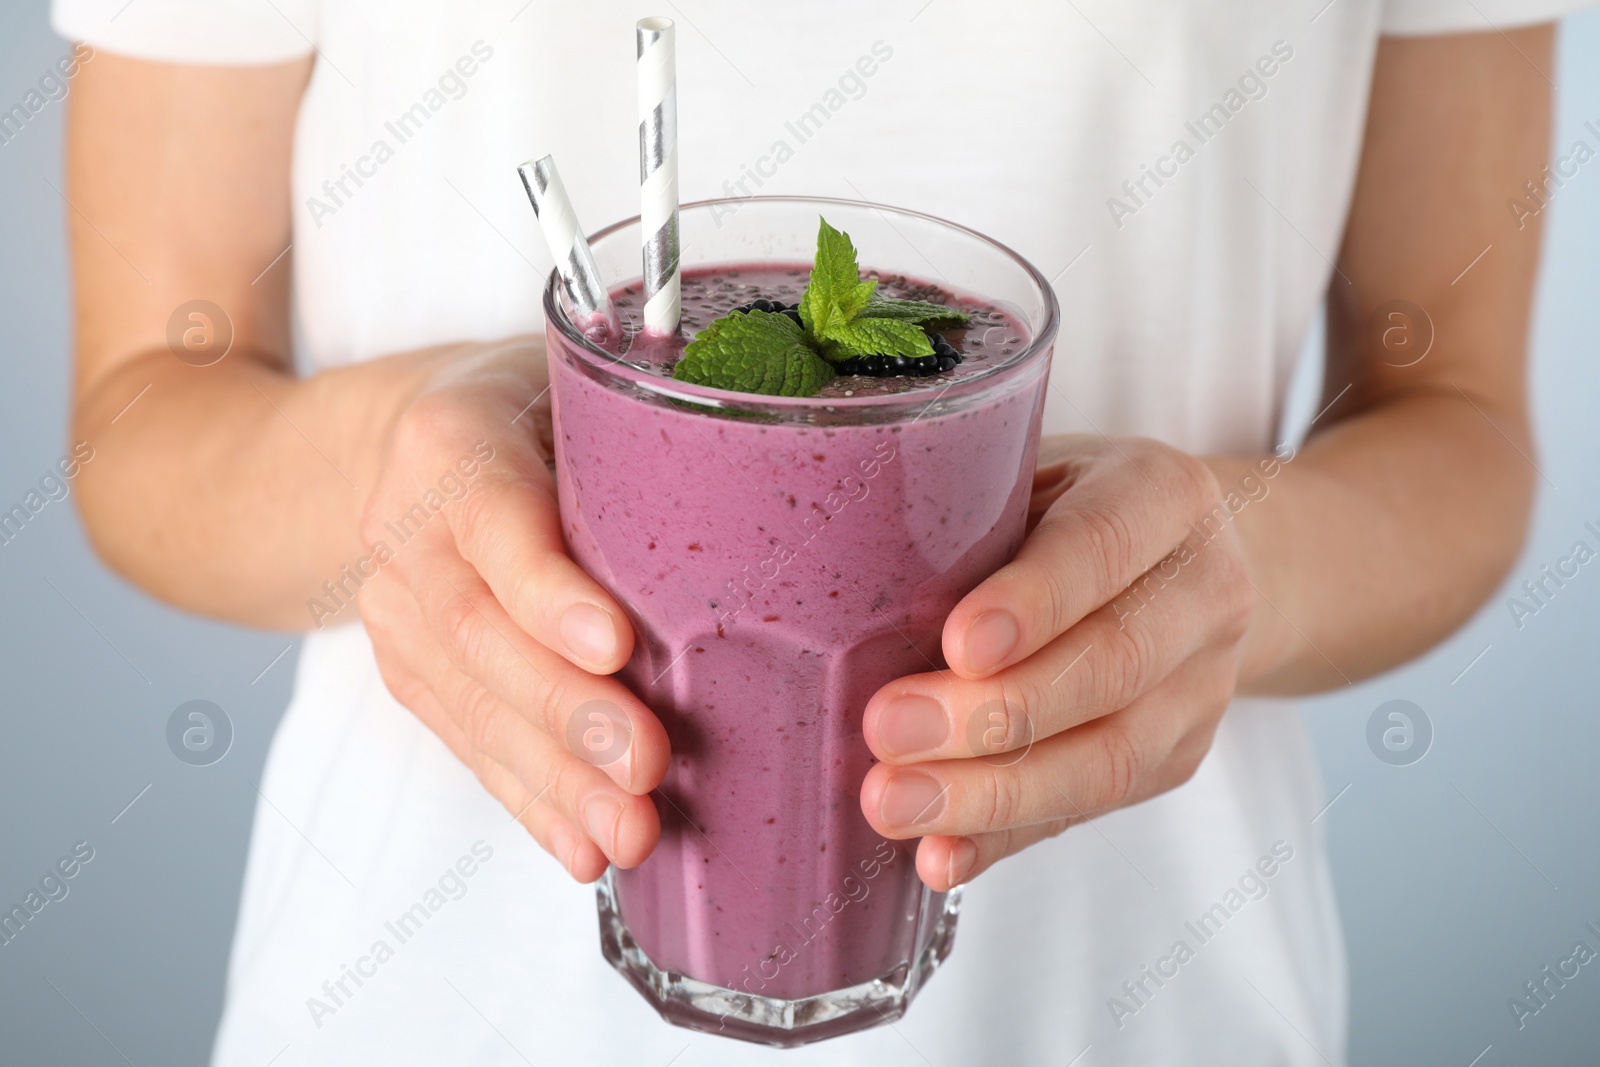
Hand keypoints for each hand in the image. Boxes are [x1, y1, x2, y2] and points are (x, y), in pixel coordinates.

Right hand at [357, 336, 668, 881]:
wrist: (418, 448)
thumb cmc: (536, 411)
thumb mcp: (582, 386)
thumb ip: (644, 424)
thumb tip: (791, 466)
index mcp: (452, 441)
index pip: (491, 518)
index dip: (547, 590)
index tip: (617, 647)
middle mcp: (408, 529)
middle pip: (478, 632)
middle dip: (567, 713)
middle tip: (647, 769)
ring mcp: (398, 610)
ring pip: (470, 704)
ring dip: (554, 780)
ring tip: (629, 832)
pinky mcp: (411, 673)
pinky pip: (469, 743)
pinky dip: (531, 801)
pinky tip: (581, 845)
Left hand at [859, 435, 1255, 890]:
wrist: (1182, 561)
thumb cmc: (1062, 506)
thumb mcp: (1025, 473)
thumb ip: (968, 514)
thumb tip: (843, 584)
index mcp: (1163, 496)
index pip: (1105, 546)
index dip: (1036, 601)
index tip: (958, 643)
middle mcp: (1203, 591)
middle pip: (1112, 665)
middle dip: (994, 712)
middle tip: (888, 730)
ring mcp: (1201, 686)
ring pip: (1109, 757)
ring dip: (992, 794)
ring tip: (893, 803)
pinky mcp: (1176, 758)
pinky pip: (1089, 810)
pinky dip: (1006, 838)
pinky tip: (939, 855)